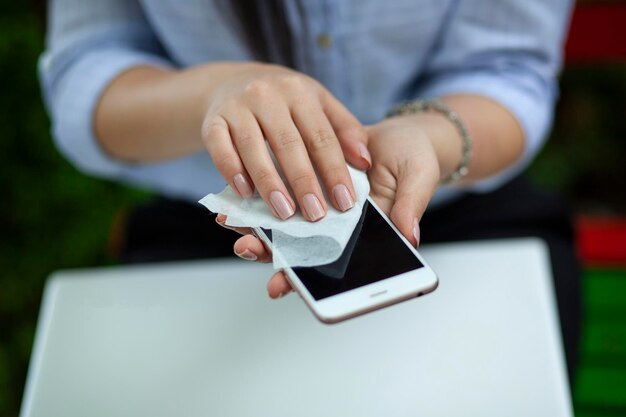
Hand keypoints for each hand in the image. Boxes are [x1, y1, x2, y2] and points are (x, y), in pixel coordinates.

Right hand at [201, 63, 370, 220]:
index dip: (334, 171)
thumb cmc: (285, 101)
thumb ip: (344, 130)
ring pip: (253, 147)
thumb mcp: (318, 104)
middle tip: (315, 215)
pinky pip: (219, 148)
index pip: (321, 136)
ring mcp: (237, 106)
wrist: (234, 82)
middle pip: (288, 144)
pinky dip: (231, 171)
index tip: (345, 202)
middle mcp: (267, 95)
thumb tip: (365, 161)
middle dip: (303, 182)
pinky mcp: (212, 121)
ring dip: (269, 183)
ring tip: (283, 212)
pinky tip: (244, 194)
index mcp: (300, 92)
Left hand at [218, 114, 449, 297]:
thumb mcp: (418, 179)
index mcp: (361, 234)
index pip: (329, 265)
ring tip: (230, 222)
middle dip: (270, 253)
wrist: (404, 134)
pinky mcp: (309, 177)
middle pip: (299, 248)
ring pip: (286, 223)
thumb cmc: (416, 159)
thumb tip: (410, 237)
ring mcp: (321, 202)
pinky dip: (260, 194)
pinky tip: (237, 195)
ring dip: (258, 225)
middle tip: (245, 248)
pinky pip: (283, 189)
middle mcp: (336, 225)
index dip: (303, 279)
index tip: (276, 286)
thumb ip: (411, 207)